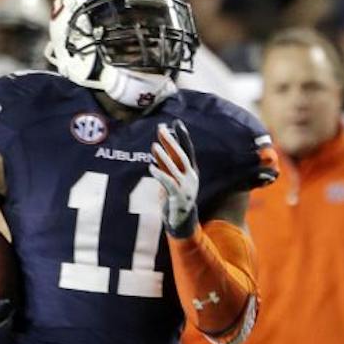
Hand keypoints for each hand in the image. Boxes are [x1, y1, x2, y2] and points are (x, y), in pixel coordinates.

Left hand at [149, 120, 199, 238]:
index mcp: (192, 172)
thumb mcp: (172, 178)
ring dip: (163, 156)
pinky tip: (151, 166)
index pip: (188, 150)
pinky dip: (159, 174)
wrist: (181, 222)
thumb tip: (158, 147)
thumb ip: (166, 164)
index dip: (182, 136)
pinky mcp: (178, 197)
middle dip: (171, 142)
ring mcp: (186, 188)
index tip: (176, 122)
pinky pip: (168, 183)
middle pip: (181, 156)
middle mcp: (191, 178)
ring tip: (153, 146)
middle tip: (161, 129)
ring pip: (174, 168)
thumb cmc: (175, 197)